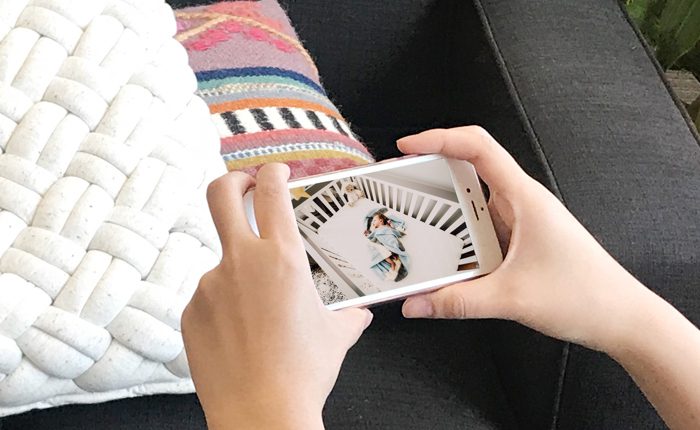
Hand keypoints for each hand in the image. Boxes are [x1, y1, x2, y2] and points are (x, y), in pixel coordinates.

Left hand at [182, 164, 372, 428]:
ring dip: (240, 277)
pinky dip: (225, 309)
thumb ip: (347, 315)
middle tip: (243, 187)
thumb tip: (357, 314)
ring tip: (259, 319)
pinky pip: (210, 298)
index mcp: (282, 258)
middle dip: (233, 181)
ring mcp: (211, 286)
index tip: (275, 173)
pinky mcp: (192, 312)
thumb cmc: (302, 374)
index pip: (272, 191)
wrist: (262, 414)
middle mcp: (242, 263)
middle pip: (221, 194)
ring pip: (224, 263)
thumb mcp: (336, 336)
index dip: (273, 172)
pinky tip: (241, 336)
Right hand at [398, 127, 651, 353]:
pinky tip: (443, 257)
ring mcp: (520, 222)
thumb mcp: (511, 298)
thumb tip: (416, 303)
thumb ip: (457, 301)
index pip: (478, 147)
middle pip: (468, 171)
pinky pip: (480, 230)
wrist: (621, 317)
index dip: (439, 138)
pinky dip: (458, 239)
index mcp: (524, 197)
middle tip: (399, 187)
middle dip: (430, 176)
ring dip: (444, 213)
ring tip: (414, 224)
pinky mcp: (518, 241)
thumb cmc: (585, 295)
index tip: (408, 145)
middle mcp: (521, 203)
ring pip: (472, 204)